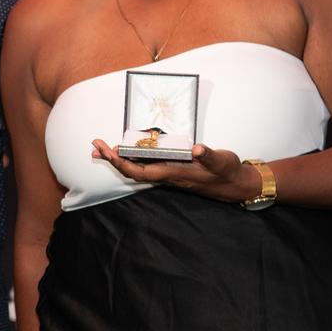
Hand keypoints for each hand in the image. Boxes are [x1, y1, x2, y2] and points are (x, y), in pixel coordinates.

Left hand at [90, 140, 260, 203]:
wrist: (236, 185)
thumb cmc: (228, 172)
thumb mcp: (222, 161)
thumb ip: (210, 155)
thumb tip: (198, 148)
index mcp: (174, 173)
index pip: (140, 171)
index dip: (121, 162)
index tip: (107, 150)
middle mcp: (168, 175)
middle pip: (133, 170)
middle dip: (112, 159)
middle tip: (95, 145)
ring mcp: (169, 174)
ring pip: (138, 168)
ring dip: (120, 158)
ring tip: (102, 148)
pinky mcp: (174, 170)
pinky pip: (147, 164)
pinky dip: (134, 156)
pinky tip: (128, 150)